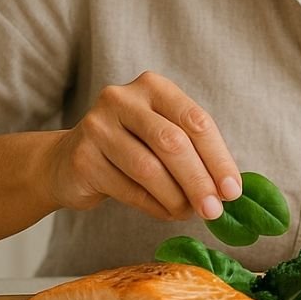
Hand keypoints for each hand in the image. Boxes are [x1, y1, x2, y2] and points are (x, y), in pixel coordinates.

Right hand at [48, 71, 242, 221]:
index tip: (233, 191)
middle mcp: (122, 98)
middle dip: (199, 181)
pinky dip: (154, 206)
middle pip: (172, 143)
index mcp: (153, 86)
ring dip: (176, 198)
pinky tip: (165, 212)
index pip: (195, 120)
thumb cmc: (130, 147)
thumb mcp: (162, 137)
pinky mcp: (82, 157)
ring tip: (188, 213)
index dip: (218, 158)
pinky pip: (128, 189)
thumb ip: (194, 153)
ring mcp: (97, 126)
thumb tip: (229, 190)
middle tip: (214, 211)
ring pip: (149, 169)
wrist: (67, 160)